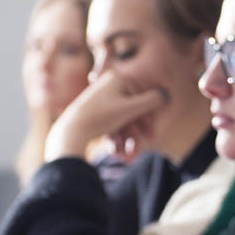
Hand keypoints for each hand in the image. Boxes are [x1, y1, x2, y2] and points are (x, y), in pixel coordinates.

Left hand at [45, 71, 163, 161]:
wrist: (70, 131)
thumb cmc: (101, 117)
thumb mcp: (130, 109)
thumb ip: (151, 101)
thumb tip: (164, 95)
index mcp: (117, 78)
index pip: (141, 98)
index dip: (147, 119)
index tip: (151, 135)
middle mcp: (107, 85)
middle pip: (130, 111)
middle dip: (134, 133)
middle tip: (138, 150)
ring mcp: (99, 98)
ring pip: (120, 120)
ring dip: (124, 139)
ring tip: (124, 155)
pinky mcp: (92, 111)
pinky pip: (109, 123)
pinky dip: (113, 137)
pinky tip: (114, 151)